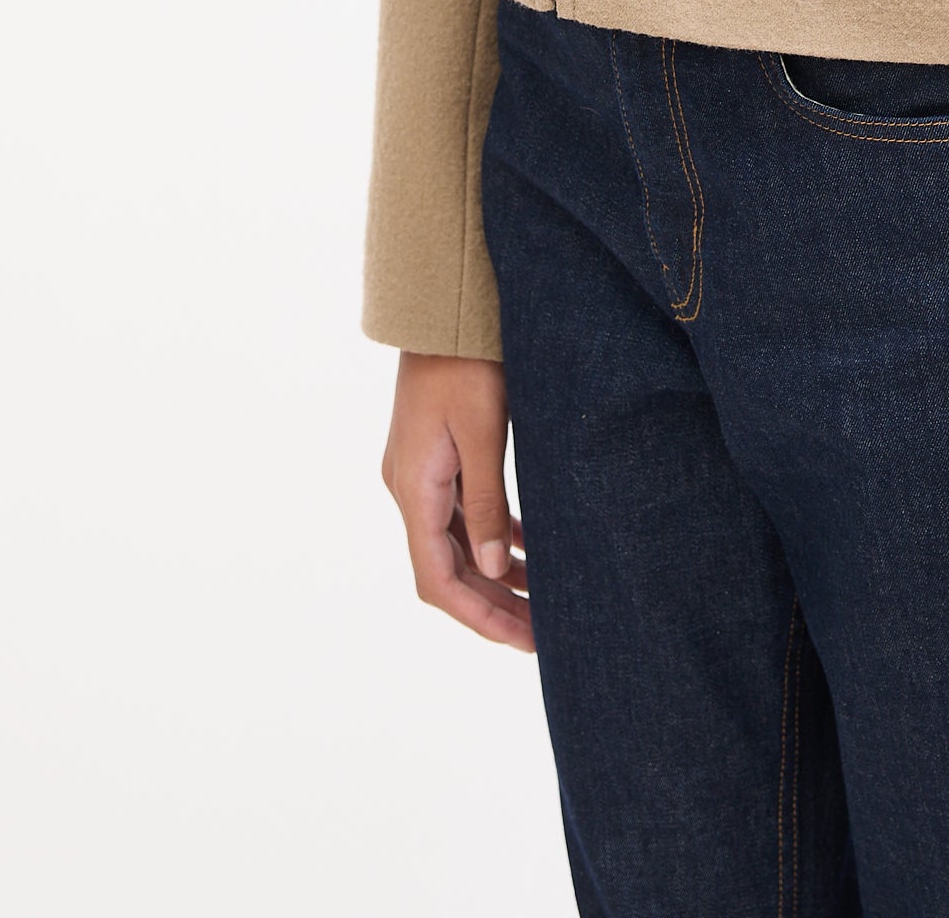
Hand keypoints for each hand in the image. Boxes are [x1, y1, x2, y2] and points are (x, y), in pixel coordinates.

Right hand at [381, 351, 532, 649]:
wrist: (441, 307)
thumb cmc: (465, 363)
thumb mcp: (484, 433)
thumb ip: (487, 503)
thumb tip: (495, 570)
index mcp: (414, 489)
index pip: (439, 580)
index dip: (479, 616)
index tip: (522, 640)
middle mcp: (407, 488)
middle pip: (447, 568)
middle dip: (492, 604)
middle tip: (540, 633)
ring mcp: (417, 472)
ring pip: (455, 543)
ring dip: (493, 573)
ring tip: (540, 599)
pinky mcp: (432, 456)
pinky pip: (459, 513)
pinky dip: (489, 535)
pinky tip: (523, 547)